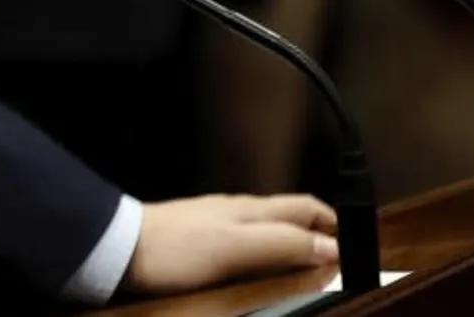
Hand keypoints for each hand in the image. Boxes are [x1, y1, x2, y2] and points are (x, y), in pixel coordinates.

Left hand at [125, 194, 339, 295]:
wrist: (117, 248)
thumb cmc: (175, 248)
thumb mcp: (237, 248)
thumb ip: (282, 244)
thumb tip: (330, 247)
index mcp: (251, 209)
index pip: (306, 206)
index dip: (335, 222)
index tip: (356, 243)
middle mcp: (236, 210)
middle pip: (287, 214)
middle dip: (316, 229)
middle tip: (335, 256)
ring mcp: (214, 222)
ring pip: (264, 226)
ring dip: (289, 241)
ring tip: (303, 264)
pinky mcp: (194, 239)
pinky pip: (240, 241)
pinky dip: (261, 252)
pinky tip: (255, 267)